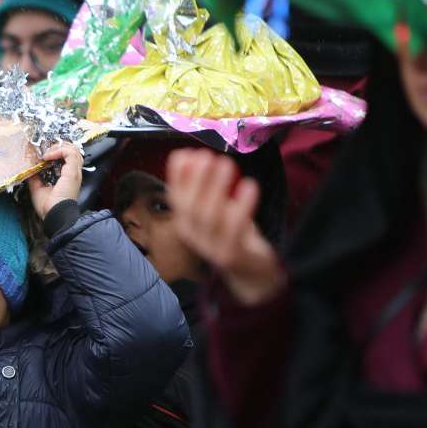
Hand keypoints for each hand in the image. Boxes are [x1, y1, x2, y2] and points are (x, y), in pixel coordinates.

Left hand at [27, 142, 82, 219]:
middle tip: (46, 151)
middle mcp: (73, 173)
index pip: (68, 158)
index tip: (43, 156)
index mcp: (68, 177)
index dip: (57, 152)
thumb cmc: (48, 207)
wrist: (55, 216)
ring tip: (47, 153)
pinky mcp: (72, 172)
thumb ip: (36, 177)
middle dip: (59, 146)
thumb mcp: (38, 188)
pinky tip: (47, 156)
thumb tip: (29, 168)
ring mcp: (74, 172)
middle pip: (73, 151)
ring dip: (59, 147)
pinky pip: (70, 153)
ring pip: (74, 149)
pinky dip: (59, 150)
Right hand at [165, 147, 286, 305]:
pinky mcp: (232, 254)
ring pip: (209, 216)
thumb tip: (192, 156)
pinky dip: (242, 205)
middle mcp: (193, 237)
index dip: (177, 176)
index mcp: (185, 224)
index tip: (184, 154)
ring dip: (216, 187)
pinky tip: (249, 186)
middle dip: (196, 179)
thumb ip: (205, 188)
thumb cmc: (233, 234)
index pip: (175, 198)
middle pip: (190, 207)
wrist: (251, 273)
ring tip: (226, 164)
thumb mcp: (216, 210)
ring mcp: (211, 247)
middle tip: (207, 155)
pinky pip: (235, 229)